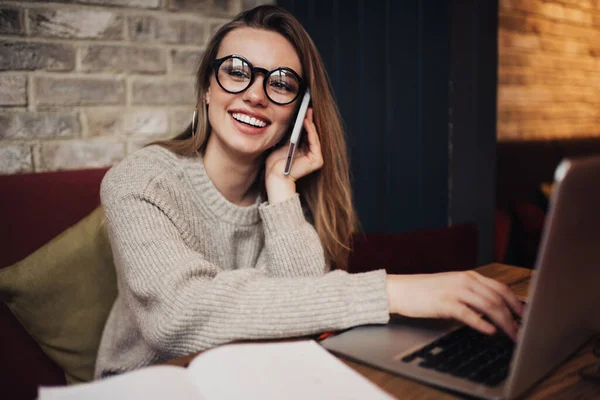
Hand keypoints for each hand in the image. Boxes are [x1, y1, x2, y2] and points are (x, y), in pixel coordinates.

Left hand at [264, 108, 323, 203]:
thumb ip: (290, 135)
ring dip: (310, 122)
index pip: (306, 133)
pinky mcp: (316, 160)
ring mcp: (315, 158)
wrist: (275, 177)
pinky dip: (310, 130)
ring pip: (313, 135)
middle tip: (306, 106)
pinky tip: (305, 121)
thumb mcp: (283, 144)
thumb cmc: (276, 163)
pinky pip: (314, 141)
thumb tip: (293, 119)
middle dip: (308, 119)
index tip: (302, 109)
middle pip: (311, 133)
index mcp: (304, 151)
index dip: (304, 121)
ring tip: (306, 111)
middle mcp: (312, 154)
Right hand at [386, 271, 523, 340]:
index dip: (517, 303)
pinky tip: (490, 331)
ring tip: (512, 336)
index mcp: (468, 276)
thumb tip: (492, 311)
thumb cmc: (424, 291)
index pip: (501, 288)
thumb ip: (471, 294)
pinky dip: (481, 323)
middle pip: (498, 298)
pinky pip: (468, 313)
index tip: (527, 317)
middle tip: (523, 332)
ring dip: (504, 323)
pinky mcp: (443, 303)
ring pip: (487, 305)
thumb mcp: (451, 287)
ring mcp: (454, 291)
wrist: (399, 290)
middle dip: (514, 317)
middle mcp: (464, 280)